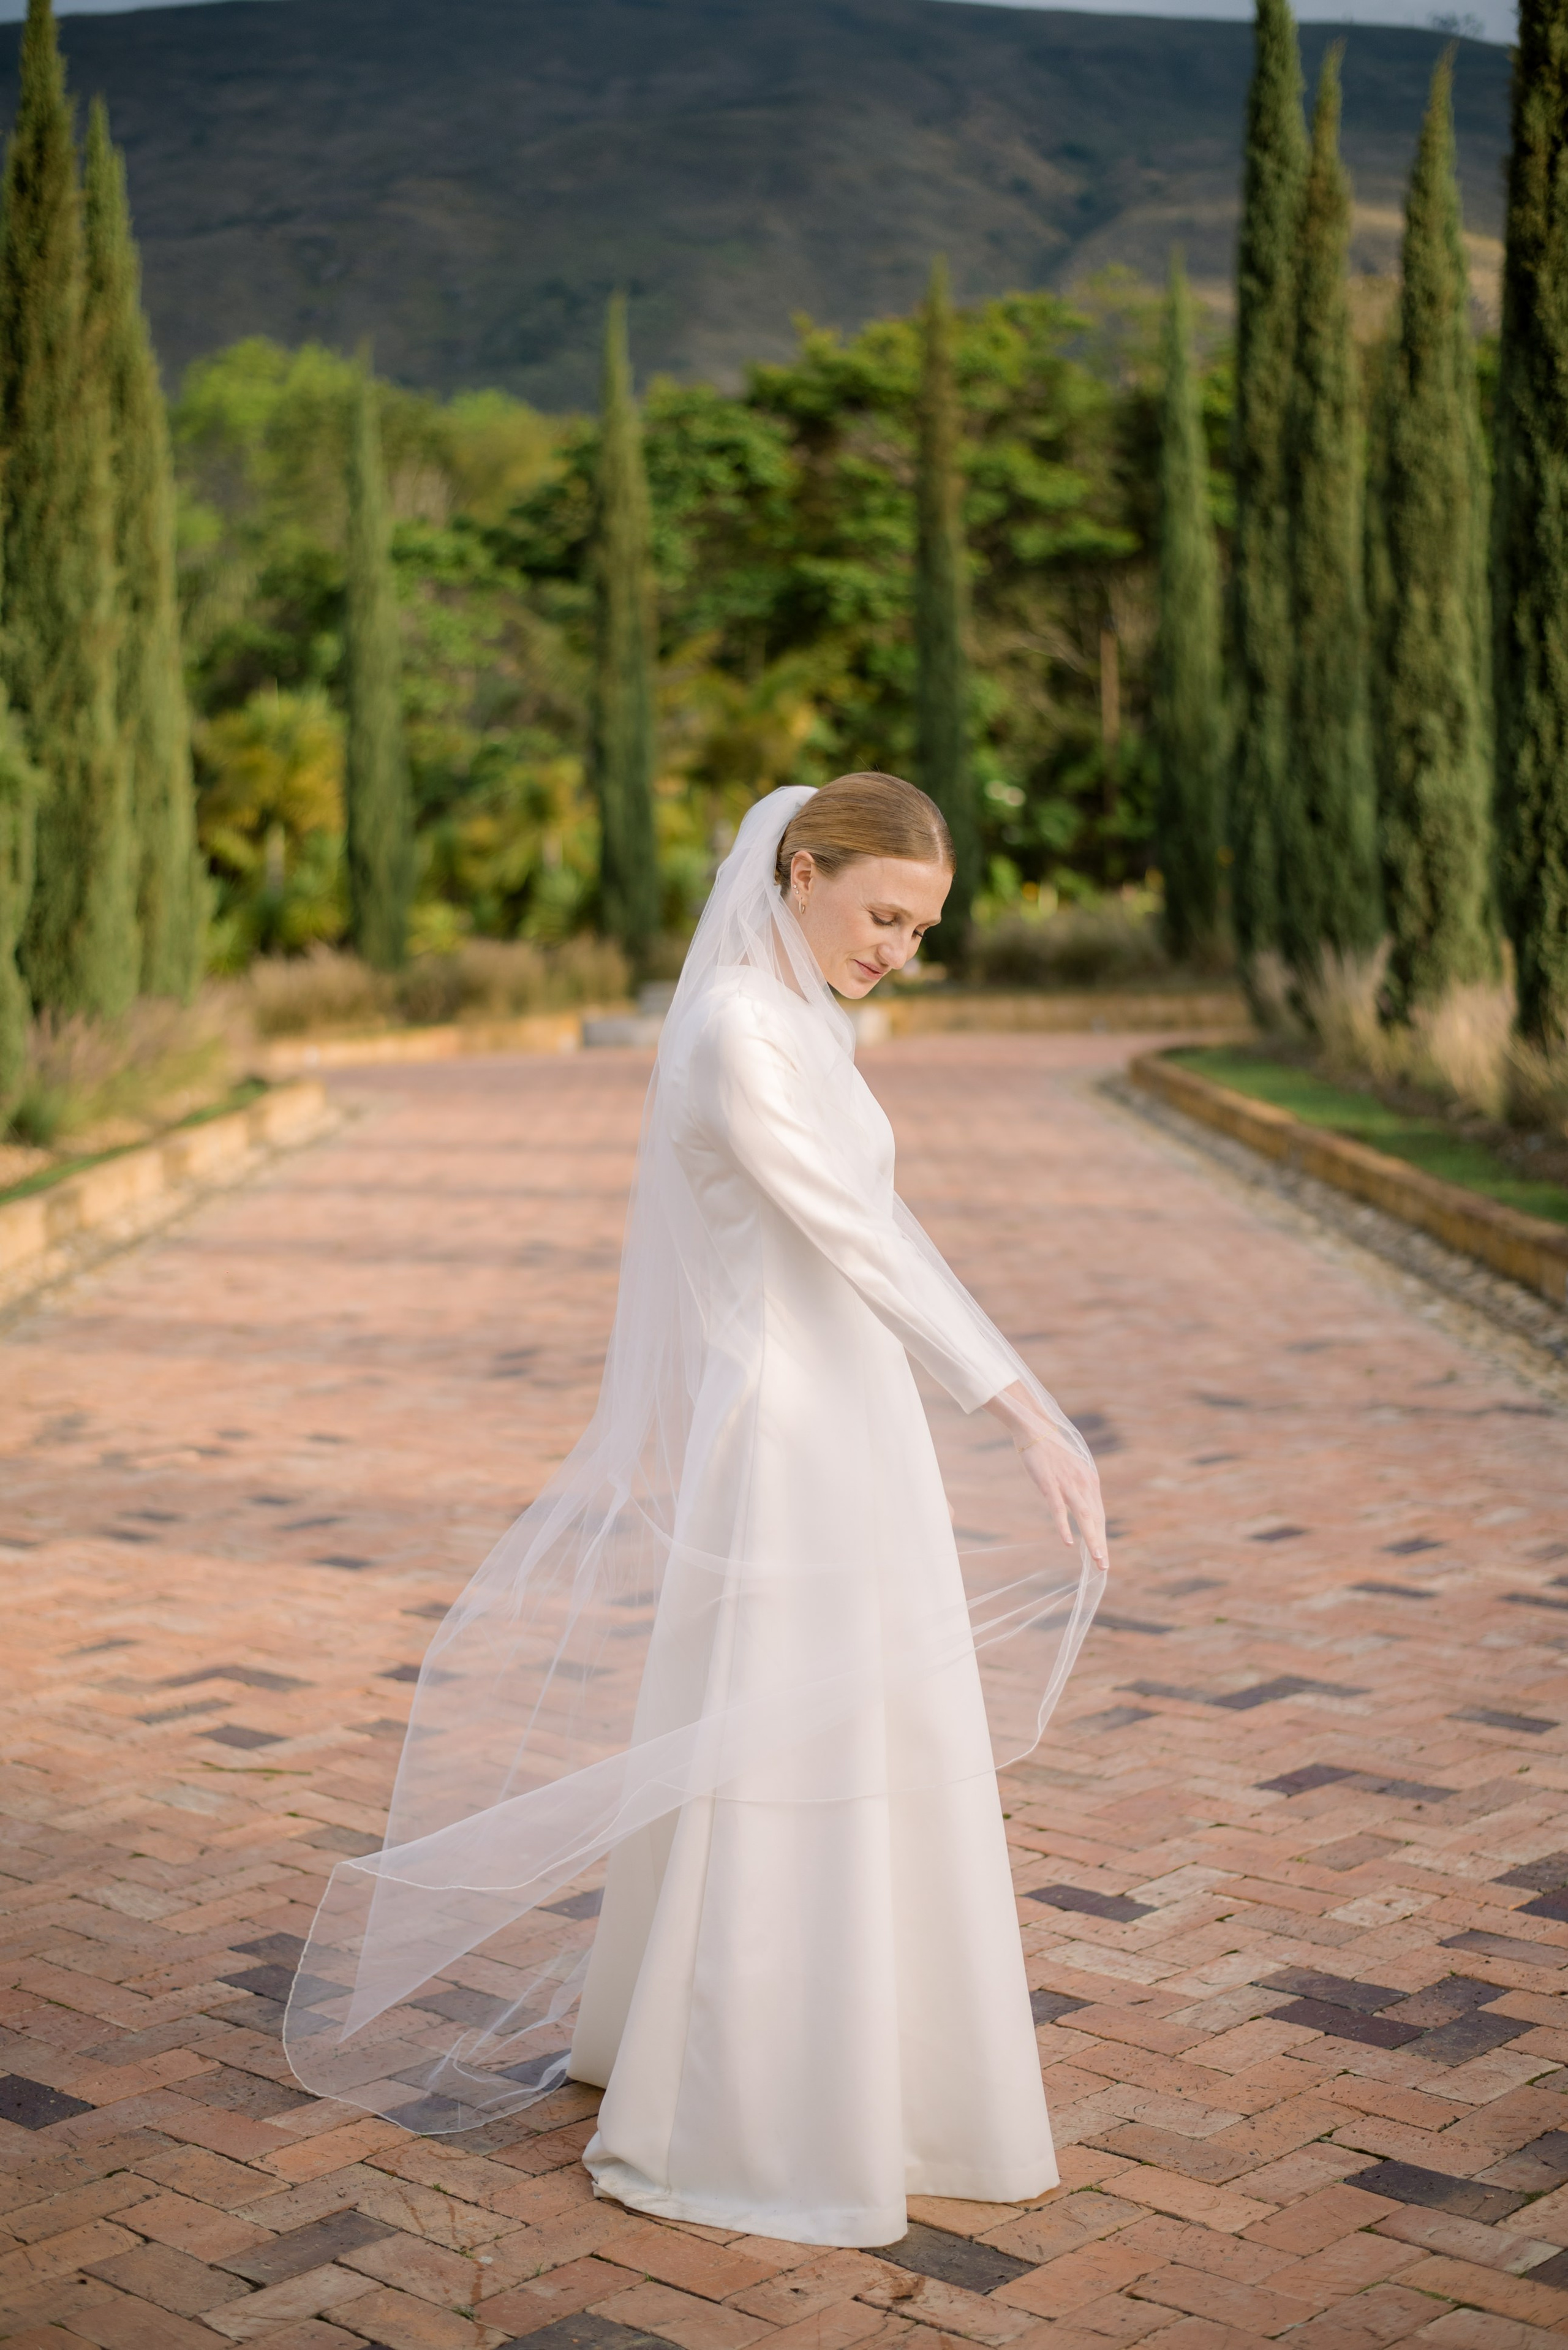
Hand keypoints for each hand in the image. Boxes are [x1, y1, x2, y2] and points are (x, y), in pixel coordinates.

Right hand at [986, 1382, 1108, 1572]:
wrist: (1035, 1427)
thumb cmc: (1051, 1451)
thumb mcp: (1071, 1469)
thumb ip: (1077, 1488)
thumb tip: (1081, 1507)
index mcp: (1089, 1481)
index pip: (1099, 1515)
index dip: (1101, 1537)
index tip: (1103, 1556)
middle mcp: (1083, 1483)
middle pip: (1095, 1519)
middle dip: (1100, 1544)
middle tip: (1104, 1566)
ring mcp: (1067, 1484)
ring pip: (1083, 1517)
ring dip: (1091, 1539)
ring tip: (1096, 1559)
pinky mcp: (1049, 1484)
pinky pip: (1058, 1509)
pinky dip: (1064, 1526)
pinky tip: (1067, 1541)